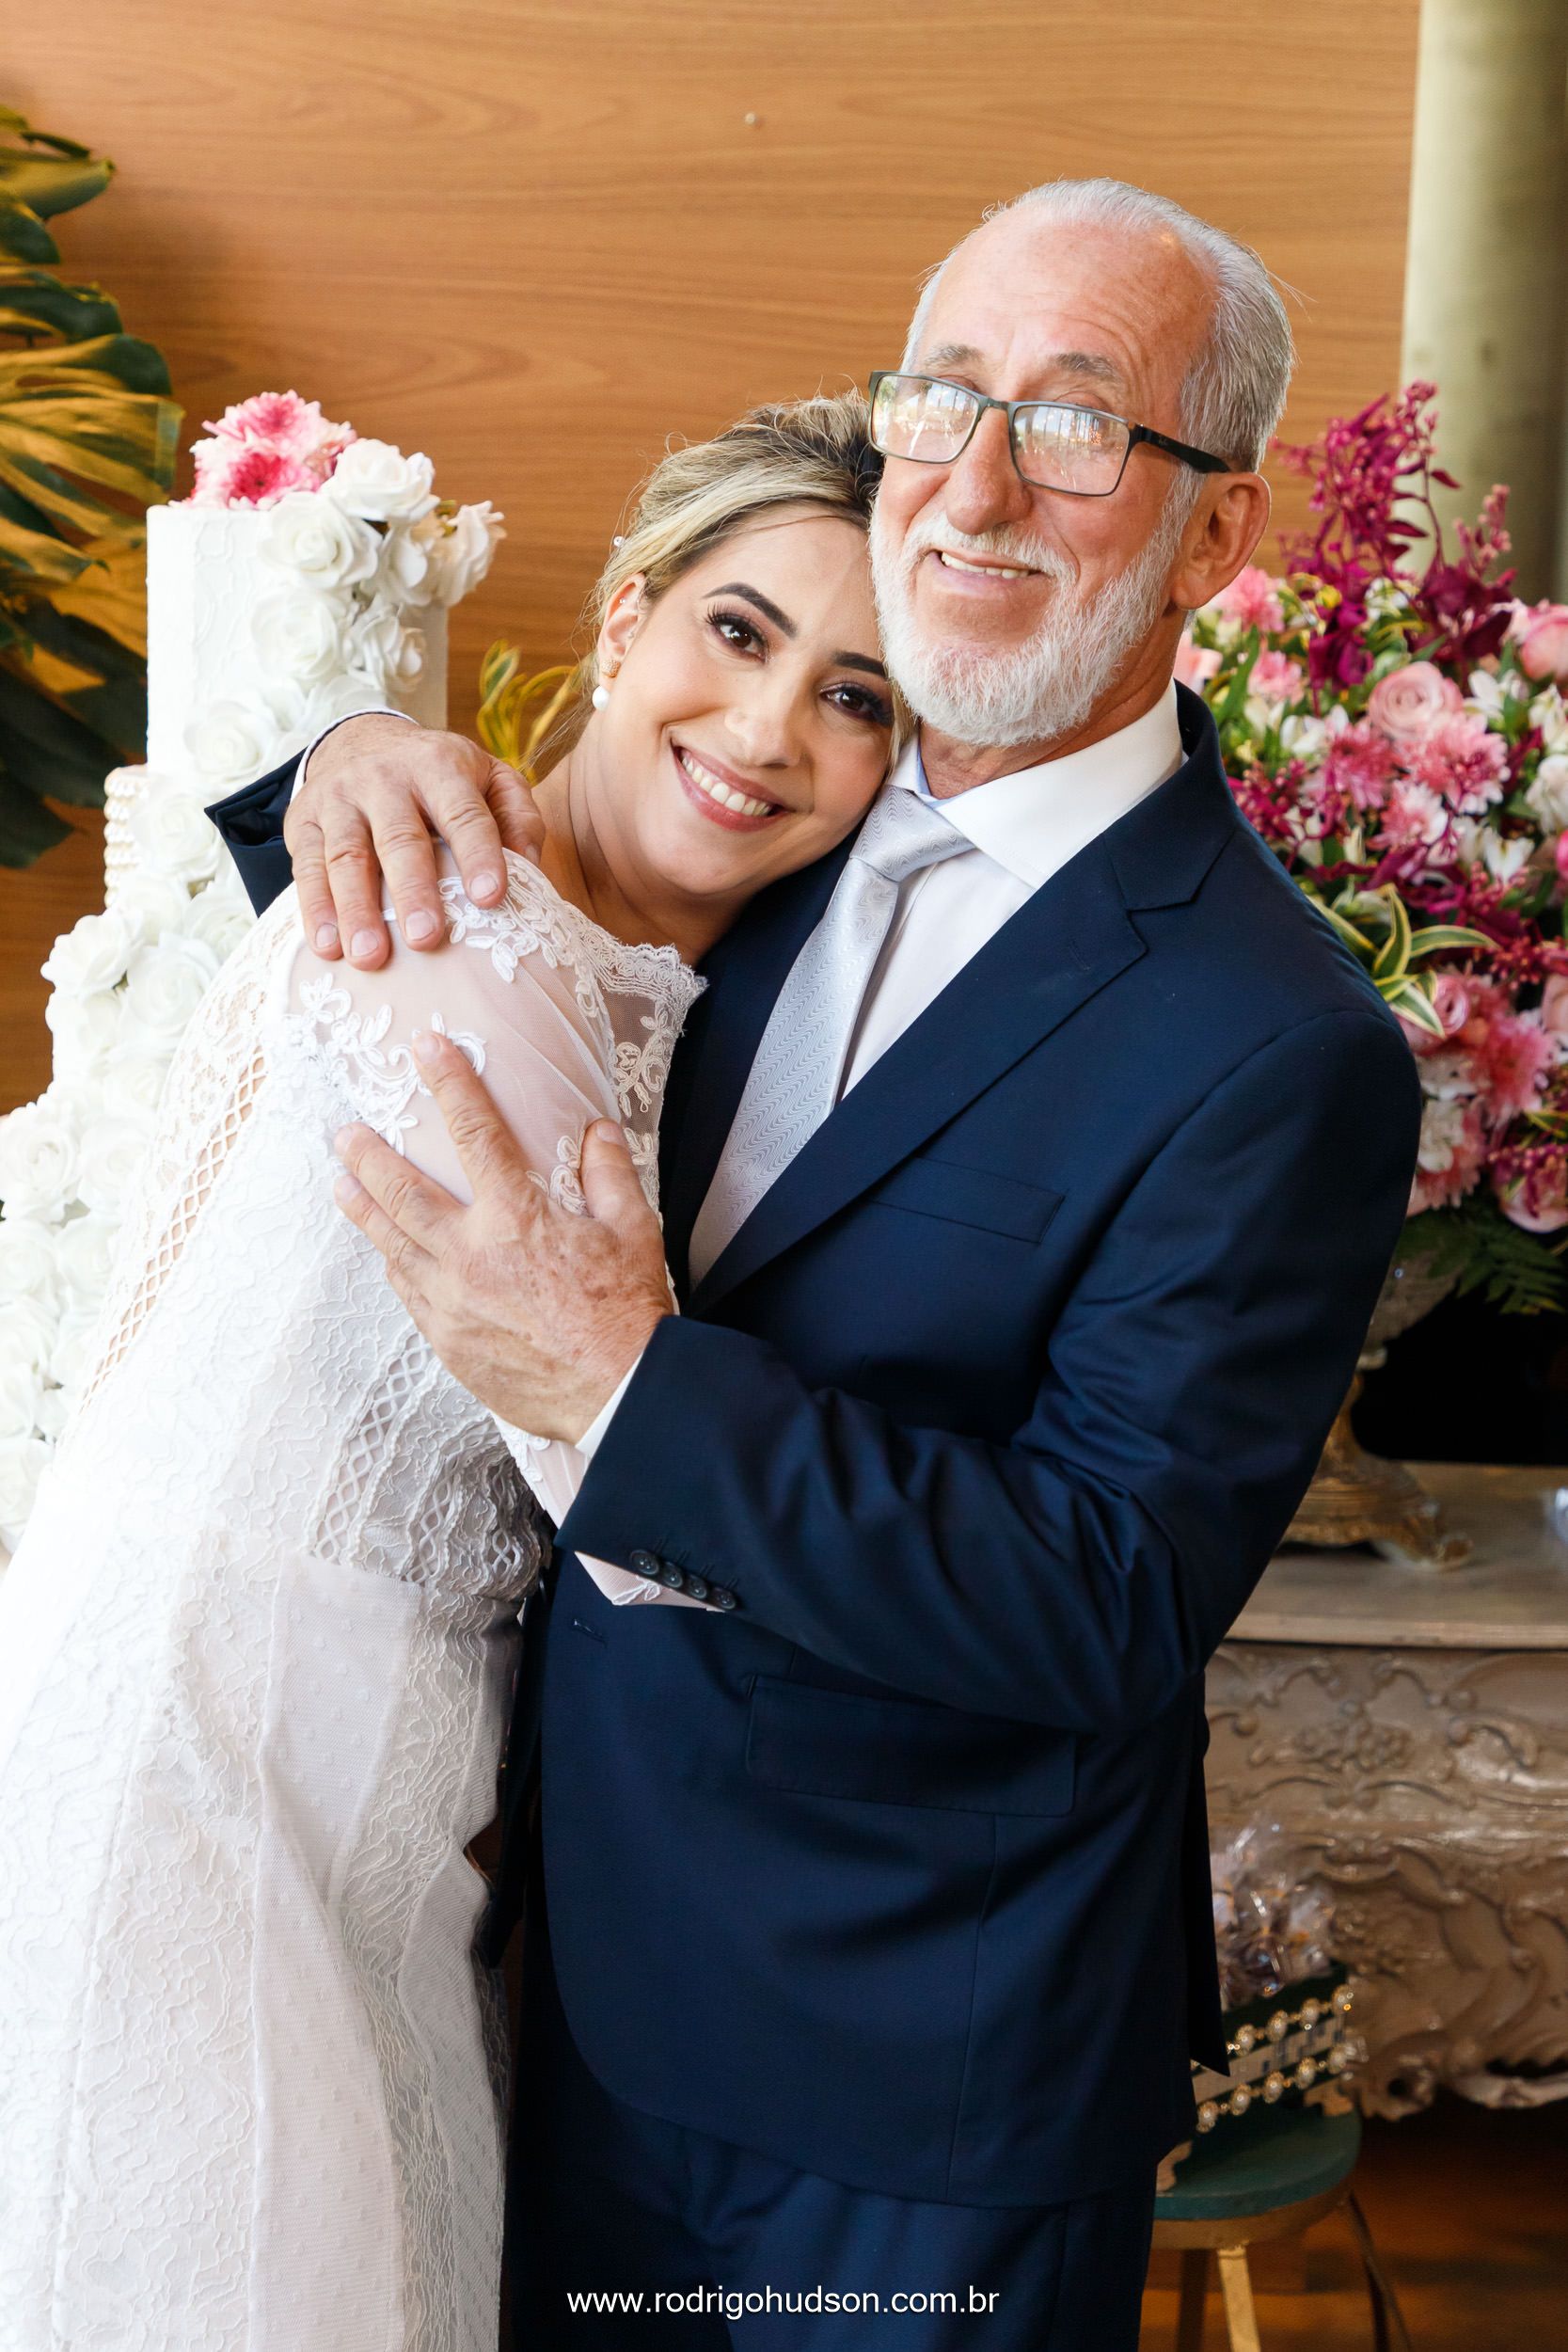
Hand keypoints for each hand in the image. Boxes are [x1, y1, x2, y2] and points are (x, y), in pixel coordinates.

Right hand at [287, 713, 545, 970]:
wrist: (362, 740)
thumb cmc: (441, 778)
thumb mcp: (489, 778)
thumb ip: (517, 816)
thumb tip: (531, 868)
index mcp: (440, 765)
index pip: (463, 812)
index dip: (478, 854)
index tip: (491, 899)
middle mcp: (385, 777)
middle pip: (399, 838)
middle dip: (413, 890)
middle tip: (426, 939)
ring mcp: (339, 797)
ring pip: (347, 856)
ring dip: (356, 910)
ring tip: (369, 958)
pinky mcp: (303, 820)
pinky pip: (305, 867)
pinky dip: (315, 909)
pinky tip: (327, 948)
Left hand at [331, 1027, 670, 1440]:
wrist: (617, 1396)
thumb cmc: (628, 1314)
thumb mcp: (632, 1231)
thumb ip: (607, 1175)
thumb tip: (598, 1132)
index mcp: (517, 1219)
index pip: (476, 1134)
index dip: (451, 1085)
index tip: (427, 1048)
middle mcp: (471, 1257)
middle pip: (403, 1193)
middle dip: (369, 1157)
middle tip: (345, 1131)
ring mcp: (452, 1303)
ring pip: (392, 1245)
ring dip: (363, 1210)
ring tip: (341, 1185)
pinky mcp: (448, 1342)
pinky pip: (409, 1294)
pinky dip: (394, 1264)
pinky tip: (386, 1252)